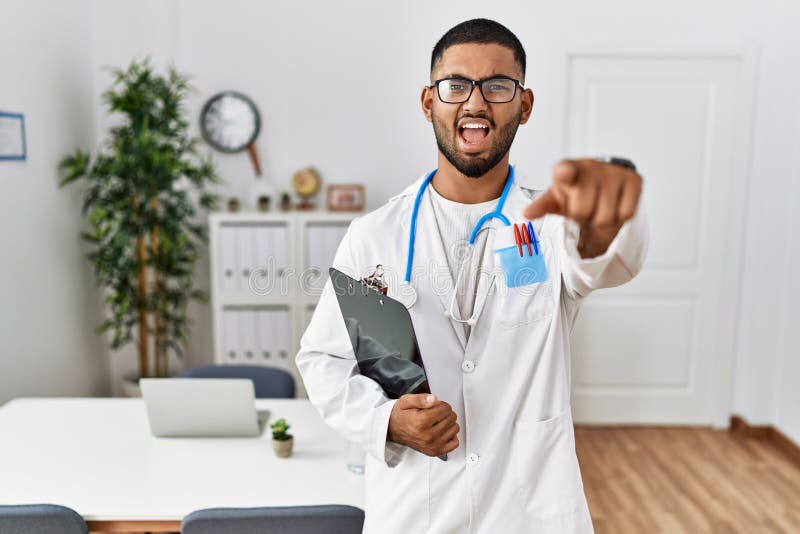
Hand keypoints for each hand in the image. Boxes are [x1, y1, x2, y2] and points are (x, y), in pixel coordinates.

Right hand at [387, 394, 458, 456]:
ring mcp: (432, 445)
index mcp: (421, 422)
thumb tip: (434, 399)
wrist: (392, 430)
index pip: (446, 409)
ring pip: (455, 429)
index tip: (434, 406)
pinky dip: (451, 436)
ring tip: (437, 422)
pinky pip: (454, 443)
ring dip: (448, 423)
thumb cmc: (401, 415)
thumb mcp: (406, 401)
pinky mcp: (434, 452)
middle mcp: (427, 436)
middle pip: (451, 418)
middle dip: (445, 412)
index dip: (441, 404)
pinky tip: (442, 431)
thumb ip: (420, 398)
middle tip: (435, 413)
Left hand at [523, 159, 642, 257]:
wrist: (603, 183)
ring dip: (600, 220)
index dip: (565, 173)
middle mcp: (590, 166)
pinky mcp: (634, 180)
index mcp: (565, 169)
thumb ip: (542, 206)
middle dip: (581, 218)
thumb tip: (526, 213)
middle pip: (582, 212)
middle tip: (583, 208)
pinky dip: (619, 217)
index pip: (565, 171)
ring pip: (605, 218)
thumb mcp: (555, 199)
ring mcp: (613, 172)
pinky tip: (614, 205)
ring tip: (598, 207)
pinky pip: (626, 214)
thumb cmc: (575, 192)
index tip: (565, 172)